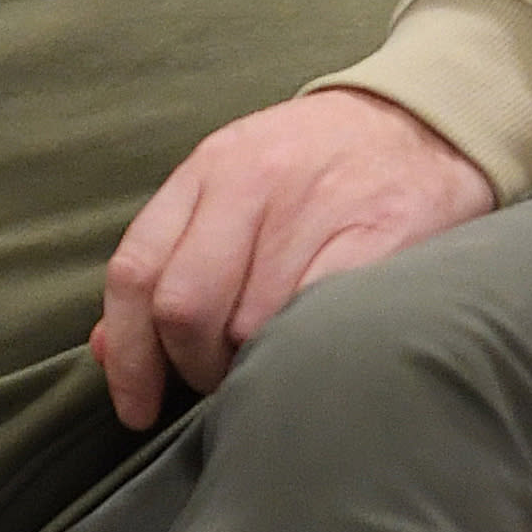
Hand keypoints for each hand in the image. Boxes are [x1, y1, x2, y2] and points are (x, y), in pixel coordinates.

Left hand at [91, 90, 498, 431]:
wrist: (424, 122)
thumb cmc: (316, 172)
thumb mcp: (231, 190)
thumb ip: (169, 260)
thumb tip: (107, 350)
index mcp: (208, 169)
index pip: (135, 272)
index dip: (129, 356)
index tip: (137, 409)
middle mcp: (253, 182)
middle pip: (184, 307)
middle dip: (193, 367)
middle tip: (220, 379)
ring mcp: (315, 207)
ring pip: (250, 326)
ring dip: (253, 365)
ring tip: (273, 361)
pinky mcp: (377, 235)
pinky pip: (315, 317)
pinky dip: (305, 350)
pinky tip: (313, 350)